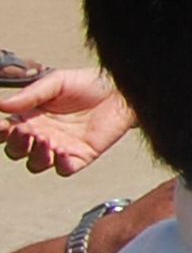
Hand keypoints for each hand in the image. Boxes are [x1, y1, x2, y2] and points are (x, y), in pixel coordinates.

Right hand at [2, 65, 138, 176]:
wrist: (119, 90)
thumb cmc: (87, 85)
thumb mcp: (55, 83)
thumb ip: (30, 96)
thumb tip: (0, 105)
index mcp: (29, 118)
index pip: (5, 132)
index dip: (0, 132)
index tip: (2, 127)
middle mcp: (41, 135)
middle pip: (17, 151)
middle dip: (17, 145)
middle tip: (25, 132)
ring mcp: (60, 148)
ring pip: (37, 164)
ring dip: (36, 156)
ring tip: (46, 139)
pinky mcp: (81, 156)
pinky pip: (65, 169)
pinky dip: (60, 164)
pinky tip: (62, 153)